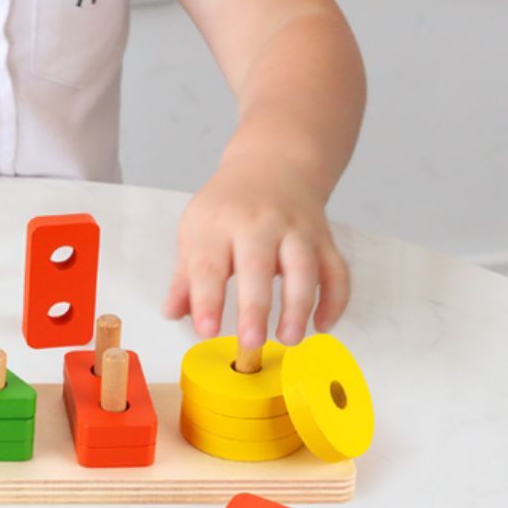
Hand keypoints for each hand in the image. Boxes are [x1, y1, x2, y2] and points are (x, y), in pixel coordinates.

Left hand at [161, 158, 349, 347]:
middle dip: (254, 307)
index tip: (205, 330)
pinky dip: (334, 300)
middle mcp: (257, 222)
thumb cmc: (228, 206)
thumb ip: (186, 276)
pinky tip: (322, 325)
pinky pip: (336, 270)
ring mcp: (294, 229)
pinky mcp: (323, 238)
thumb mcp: (196, 231)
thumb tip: (172, 313)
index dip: (206, 299)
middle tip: (250, 342)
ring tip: (289, 338)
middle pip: (256, 265)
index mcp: (217, 223)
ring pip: (303, 267)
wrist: (272, 166)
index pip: (208, 264)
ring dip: (299, 306)